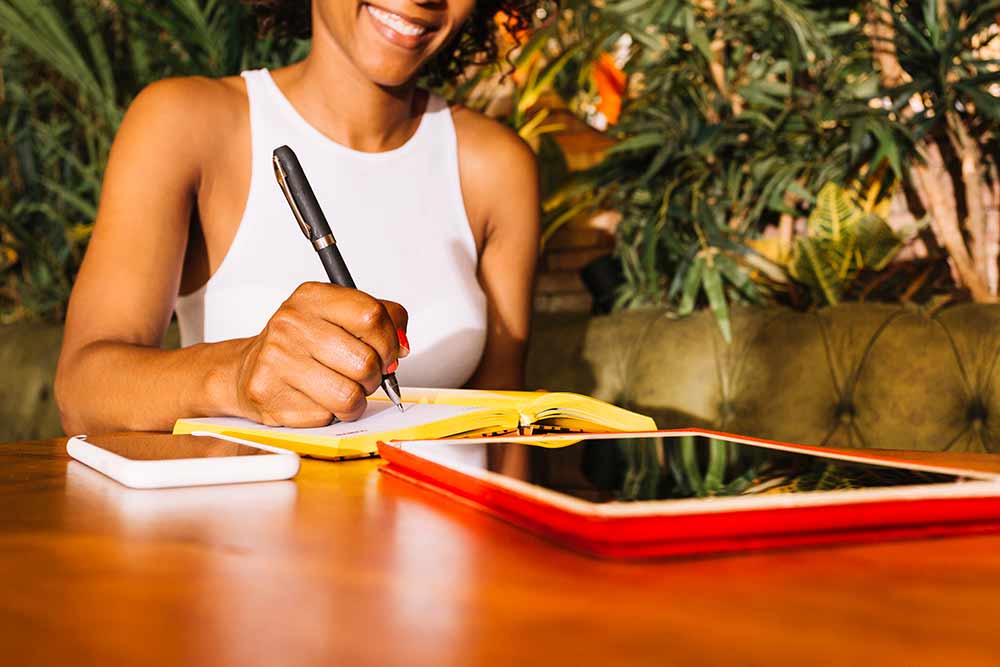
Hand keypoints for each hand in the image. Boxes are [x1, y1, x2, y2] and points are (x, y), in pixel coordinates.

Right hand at [234, 282, 408, 426]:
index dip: (389, 341)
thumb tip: (401, 346)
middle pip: (365, 361)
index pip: (371, 316)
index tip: (387, 352)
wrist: (247, 368)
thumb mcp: (340, 316)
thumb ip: (383, 319)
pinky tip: (314, 399)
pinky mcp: (268, 394)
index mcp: (312, 297)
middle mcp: (291, 323)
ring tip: (341, 390)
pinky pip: (325, 417)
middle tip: (362, 376)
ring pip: (349, 396)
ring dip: (355, 401)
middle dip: (374, 377)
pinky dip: (328, 414)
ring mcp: (276, 359)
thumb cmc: (302, 344)